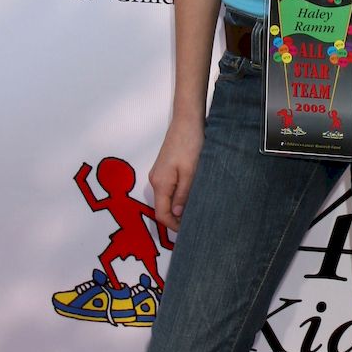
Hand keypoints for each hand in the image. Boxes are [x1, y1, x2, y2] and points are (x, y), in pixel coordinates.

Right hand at [149, 115, 203, 231]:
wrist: (187, 120)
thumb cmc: (190, 143)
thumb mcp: (191, 172)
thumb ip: (183, 195)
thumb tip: (178, 215)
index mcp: (160, 183)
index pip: (161, 214)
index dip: (173, 226)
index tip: (188, 231)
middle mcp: (155, 180)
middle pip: (162, 207)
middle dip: (176, 218)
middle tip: (195, 222)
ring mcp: (159, 174)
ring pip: (166, 198)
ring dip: (178, 207)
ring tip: (196, 210)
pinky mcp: (164, 168)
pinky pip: (169, 189)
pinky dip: (178, 196)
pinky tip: (191, 196)